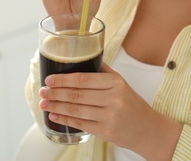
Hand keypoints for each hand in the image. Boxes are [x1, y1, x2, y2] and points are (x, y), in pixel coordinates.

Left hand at [38, 63, 182, 159]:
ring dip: (56, 106)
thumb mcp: (122, 83)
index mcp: (116, 83)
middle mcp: (113, 98)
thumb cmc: (132, 104)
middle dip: (55, 93)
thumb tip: (83, 59)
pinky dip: (65, 120)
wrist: (148, 128)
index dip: (63, 79)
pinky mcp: (106, 131)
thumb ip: (104, 72)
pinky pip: (81, 123)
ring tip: (44, 103)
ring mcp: (109, 116)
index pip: (84, 79)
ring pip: (76, 110)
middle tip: (42, 91)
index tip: (50, 79)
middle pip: (77, 94)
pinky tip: (55, 116)